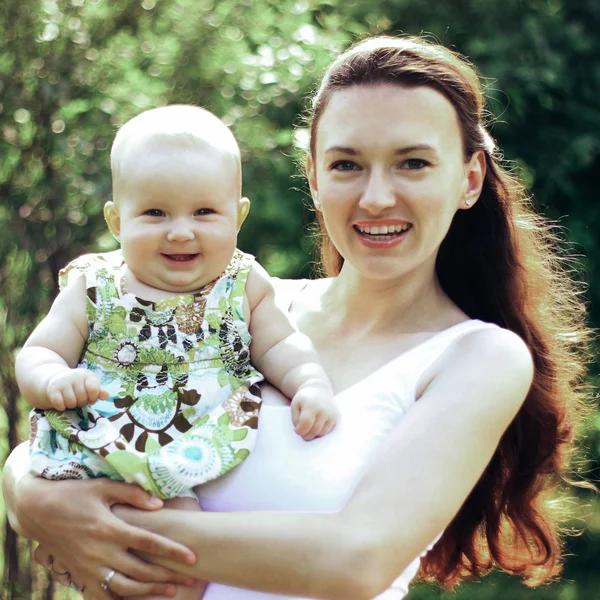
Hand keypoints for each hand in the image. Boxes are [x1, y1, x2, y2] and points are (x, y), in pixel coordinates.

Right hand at [21, 476, 196, 598]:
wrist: (37, 511)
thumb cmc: (74, 494)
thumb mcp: (103, 486)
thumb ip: (133, 494)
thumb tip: (159, 503)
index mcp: (110, 528)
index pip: (149, 542)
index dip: (172, 551)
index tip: (192, 557)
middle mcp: (101, 551)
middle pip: (141, 570)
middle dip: (167, 575)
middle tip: (188, 578)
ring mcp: (88, 567)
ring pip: (124, 587)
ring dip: (149, 591)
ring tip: (170, 590)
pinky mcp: (79, 575)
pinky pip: (101, 595)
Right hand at [46, 368, 108, 409]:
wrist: (57, 379)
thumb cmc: (78, 385)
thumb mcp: (90, 385)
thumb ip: (99, 391)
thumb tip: (106, 396)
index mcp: (87, 375)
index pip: (93, 389)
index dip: (93, 398)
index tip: (90, 399)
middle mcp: (75, 376)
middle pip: (82, 398)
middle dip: (81, 402)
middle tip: (78, 399)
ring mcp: (63, 381)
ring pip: (71, 403)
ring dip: (71, 405)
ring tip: (71, 400)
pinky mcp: (52, 388)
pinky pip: (59, 404)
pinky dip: (61, 407)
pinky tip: (62, 403)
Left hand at [291, 387, 338, 440]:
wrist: (319, 391)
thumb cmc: (304, 400)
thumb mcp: (295, 406)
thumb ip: (295, 419)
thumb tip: (300, 431)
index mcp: (311, 405)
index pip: (306, 423)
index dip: (299, 430)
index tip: (296, 430)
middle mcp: (323, 409)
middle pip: (314, 430)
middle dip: (306, 435)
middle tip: (302, 431)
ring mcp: (331, 414)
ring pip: (321, 433)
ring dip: (314, 434)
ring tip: (309, 426)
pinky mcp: (336, 417)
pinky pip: (327, 431)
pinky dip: (320, 431)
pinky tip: (317, 424)